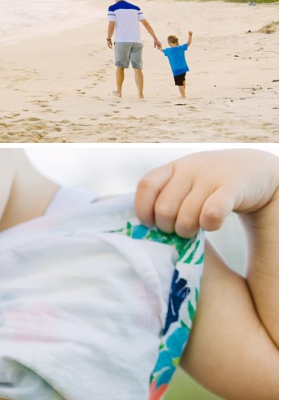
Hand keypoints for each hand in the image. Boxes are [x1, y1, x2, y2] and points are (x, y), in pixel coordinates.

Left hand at [136, 152, 279, 234]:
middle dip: (169, 228)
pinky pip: (211, 212)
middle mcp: (190, 168)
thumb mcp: (187, 181)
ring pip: (186, 217)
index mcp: (174, 167)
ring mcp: (211, 177)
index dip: (143, 209)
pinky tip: (213, 224)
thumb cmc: (212, 184)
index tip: (151, 224)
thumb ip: (166, 195)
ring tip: (196, 230)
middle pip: (164, 209)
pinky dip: (209, 225)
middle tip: (179, 231)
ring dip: (189, 231)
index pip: (146, 185)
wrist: (255, 170)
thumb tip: (143, 226)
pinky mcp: (232, 188)